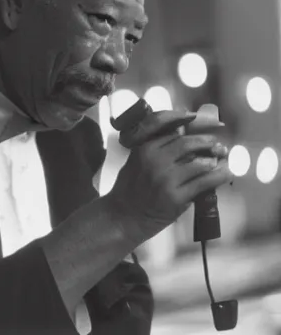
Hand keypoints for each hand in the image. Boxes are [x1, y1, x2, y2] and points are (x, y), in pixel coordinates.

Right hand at [106, 110, 232, 245]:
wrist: (123, 217)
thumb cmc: (129, 189)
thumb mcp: (136, 161)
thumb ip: (154, 148)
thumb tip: (179, 136)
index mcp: (144, 148)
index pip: (174, 134)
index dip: (192, 134)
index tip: (203, 135)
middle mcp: (155, 160)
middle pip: (188, 143)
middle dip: (207, 142)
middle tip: (218, 145)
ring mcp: (166, 179)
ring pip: (199, 163)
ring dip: (214, 160)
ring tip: (221, 161)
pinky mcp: (175, 197)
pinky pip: (204, 183)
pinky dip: (219, 177)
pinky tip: (227, 174)